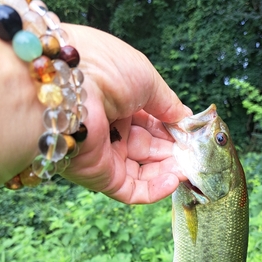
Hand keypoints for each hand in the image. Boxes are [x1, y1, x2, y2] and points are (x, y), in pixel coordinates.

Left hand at [60, 24, 190, 203]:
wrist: (66, 89)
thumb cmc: (105, 70)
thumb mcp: (146, 79)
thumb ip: (168, 103)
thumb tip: (186, 120)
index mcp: (118, 102)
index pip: (151, 122)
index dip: (174, 129)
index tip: (194, 135)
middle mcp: (111, 130)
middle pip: (149, 148)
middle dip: (174, 152)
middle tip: (195, 155)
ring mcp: (105, 156)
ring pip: (144, 172)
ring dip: (169, 171)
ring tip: (188, 168)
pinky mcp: (101, 178)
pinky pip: (132, 191)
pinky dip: (156, 190)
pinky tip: (174, 180)